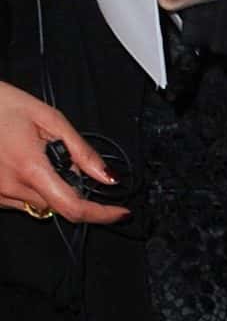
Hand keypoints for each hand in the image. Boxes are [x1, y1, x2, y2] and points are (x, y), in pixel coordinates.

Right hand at [0, 78, 126, 224]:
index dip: (101, 214)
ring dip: (51, 188)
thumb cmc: (4, 106)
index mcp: (30, 169)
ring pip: (38, 204)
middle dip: (73, 188)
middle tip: (66, 158)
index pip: (72, 206)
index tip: (120, 213)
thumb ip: (81, 151)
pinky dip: (31, 187)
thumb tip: (106, 176)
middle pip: (57, 205)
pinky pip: (19, 200)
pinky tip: (24, 162)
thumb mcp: (51, 119)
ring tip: (38, 154)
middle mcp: (10, 188)